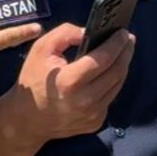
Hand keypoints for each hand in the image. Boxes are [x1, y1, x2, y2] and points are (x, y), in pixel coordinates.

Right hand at [11, 23, 134, 142]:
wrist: (28, 120)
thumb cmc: (33, 81)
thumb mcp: (41, 49)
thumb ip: (65, 33)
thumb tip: (89, 32)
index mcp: (70, 81)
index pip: (103, 58)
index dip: (116, 43)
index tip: (124, 32)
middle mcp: (85, 100)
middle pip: (117, 71)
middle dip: (125, 52)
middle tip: (128, 39)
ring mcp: (93, 114)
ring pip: (117, 85)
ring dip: (122, 66)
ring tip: (123, 52)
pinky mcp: (96, 122)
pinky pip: (110, 97)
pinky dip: (112, 83)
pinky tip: (109, 72)